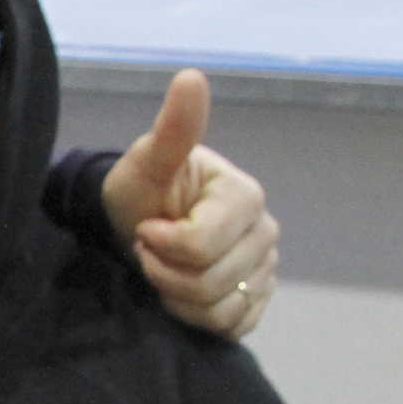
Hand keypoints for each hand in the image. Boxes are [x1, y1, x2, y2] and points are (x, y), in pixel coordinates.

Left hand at [100, 69, 279, 340]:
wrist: (137, 225)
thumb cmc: (140, 191)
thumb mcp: (146, 161)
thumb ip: (173, 129)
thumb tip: (191, 77)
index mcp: (245, 196)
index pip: (201, 244)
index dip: (161, 245)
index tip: (147, 226)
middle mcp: (265, 232)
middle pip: (211, 282)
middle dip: (164, 273)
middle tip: (150, 249)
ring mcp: (265, 269)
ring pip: (220, 308)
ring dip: (177, 296)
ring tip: (164, 269)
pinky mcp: (256, 299)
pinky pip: (231, 326)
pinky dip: (197, 317)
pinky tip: (181, 293)